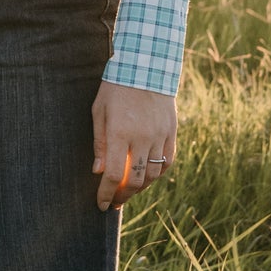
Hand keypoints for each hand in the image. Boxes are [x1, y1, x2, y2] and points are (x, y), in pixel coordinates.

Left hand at [92, 81, 176, 210]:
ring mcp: (160, 135)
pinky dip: (157, 173)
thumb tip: (98, 172)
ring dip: (141, 187)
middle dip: (123, 196)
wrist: (147, 66)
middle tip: (114, 202)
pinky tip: (147, 176)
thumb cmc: (116, 88)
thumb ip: (99, 143)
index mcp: (120, 132)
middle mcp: (142, 137)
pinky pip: (168, 161)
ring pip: (153, 174)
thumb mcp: (99, 111)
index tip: (101, 204)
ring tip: (129, 189)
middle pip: (136, 180)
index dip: (106, 194)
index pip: (114, 175)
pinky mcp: (172, 132)